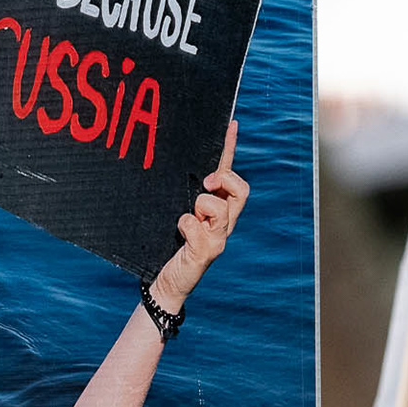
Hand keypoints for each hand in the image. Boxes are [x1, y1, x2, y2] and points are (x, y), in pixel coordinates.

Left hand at [152, 121, 247, 304]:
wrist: (166, 282)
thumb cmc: (168, 245)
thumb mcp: (176, 212)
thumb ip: (183, 195)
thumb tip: (173, 164)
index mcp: (219, 209)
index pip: (230, 174)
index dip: (231, 149)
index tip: (230, 124)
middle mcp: (224, 222)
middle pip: (242, 189)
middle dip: (224, 180)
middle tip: (203, 184)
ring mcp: (218, 238)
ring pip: (219, 208)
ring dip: (199, 207)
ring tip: (184, 219)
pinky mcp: (207, 252)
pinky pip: (196, 227)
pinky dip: (185, 226)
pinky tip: (178, 233)